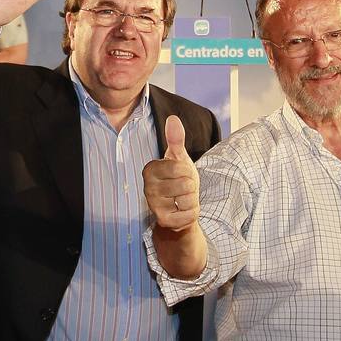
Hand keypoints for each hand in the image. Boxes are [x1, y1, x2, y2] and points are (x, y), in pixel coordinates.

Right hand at [143, 116, 199, 233]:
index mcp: (149, 170)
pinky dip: (192, 212)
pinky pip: (190, 214)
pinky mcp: (164, 221)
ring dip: (192, 199)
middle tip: (183, 188)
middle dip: (191, 185)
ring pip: (189, 199)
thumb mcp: (179, 157)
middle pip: (186, 184)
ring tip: (182, 198)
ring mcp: (154, 206)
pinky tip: (182, 210)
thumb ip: (176, 139)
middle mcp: (148, 188)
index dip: (187, 170)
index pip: (180, 167)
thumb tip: (173, 118)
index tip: (180, 173)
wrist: (178, 206)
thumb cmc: (178, 178)